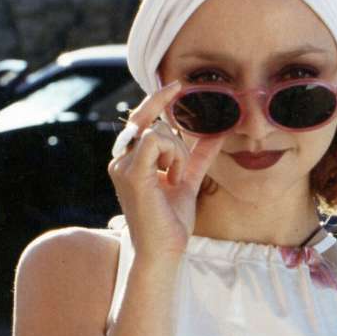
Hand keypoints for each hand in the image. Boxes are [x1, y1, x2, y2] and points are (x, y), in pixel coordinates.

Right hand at [107, 83, 224, 261]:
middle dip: (175, 139)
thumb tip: (216, 133)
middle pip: (150, 122)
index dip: (157, 99)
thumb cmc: (171, 222)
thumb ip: (198, 156)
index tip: (177, 84)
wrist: (163, 251)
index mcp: (130, 160)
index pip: (141, 119)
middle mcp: (120, 160)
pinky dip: (172, 154)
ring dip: (176, 152)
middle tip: (179, 169)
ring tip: (175, 178)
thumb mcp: (188, 181)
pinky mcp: (131, 173)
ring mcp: (122, 166)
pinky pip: (155, 141)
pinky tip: (172, 176)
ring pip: (156, 130)